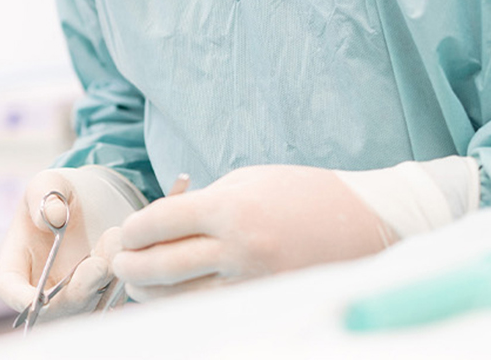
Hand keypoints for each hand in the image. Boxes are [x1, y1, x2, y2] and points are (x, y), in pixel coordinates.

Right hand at [0, 167, 142, 320]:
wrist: (93, 202)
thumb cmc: (60, 194)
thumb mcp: (49, 183)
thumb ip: (44, 194)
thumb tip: (52, 216)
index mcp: (16, 264)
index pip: (10, 290)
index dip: (22, 299)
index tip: (41, 297)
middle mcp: (41, 289)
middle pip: (54, 310)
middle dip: (76, 293)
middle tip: (98, 265)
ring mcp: (72, 299)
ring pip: (88, 309)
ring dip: (104, 282)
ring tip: (113, 238)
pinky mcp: (100, 299)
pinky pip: (112, 303)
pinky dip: (121, 281)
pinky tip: (120, 245)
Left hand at [110, 165, 392, 301]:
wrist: (370, 219)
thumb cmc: (302, 194)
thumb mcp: (245, 183)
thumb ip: (201, 204)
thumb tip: (159, 225)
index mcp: (229, 210)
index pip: (159, 223)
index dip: (133, 231)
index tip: (125, 234)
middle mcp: (239, 249)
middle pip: (162, 267)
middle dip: (131, 268)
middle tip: (119, 265)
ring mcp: (256, 282)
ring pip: (184, 298)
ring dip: (154, 294)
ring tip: (140, 285)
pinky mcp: (270, 302)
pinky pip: (217, 309)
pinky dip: (190, 305)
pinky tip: (177, 299)